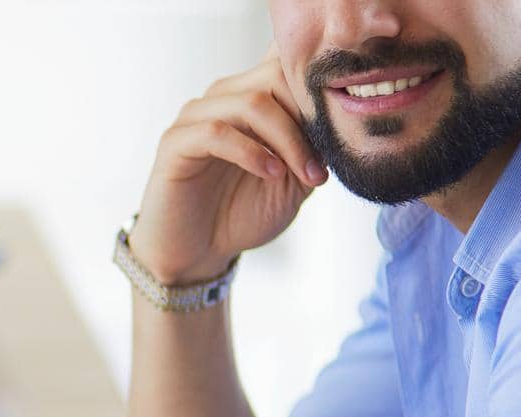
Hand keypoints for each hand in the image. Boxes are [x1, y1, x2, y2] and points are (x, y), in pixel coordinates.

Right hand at [130, 50, 326, 285]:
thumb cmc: (244, 211)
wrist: (200, 251)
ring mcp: (196, 116)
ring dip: (288, 139)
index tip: (346, 127)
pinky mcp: (175, 142)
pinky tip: (271, 173)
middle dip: (309, 117)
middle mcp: (223, 97)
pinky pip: (216, 132)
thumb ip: (315, 143)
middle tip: (325, 161)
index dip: (320, 87)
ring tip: (306, 174)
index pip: (287, 60)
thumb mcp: (296, 177)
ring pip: (251, 103)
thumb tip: (345, 115)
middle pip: (274, 74)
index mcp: (252, 97)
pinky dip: (251, 152)